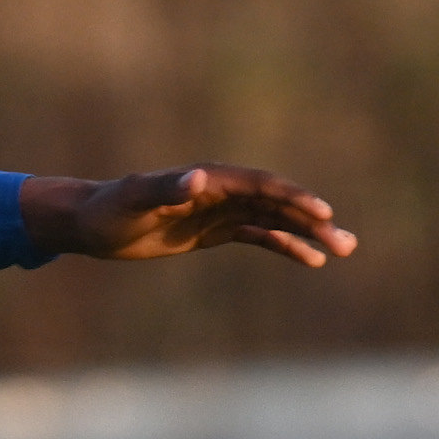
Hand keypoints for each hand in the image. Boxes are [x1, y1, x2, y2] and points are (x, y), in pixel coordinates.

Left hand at [20, 166, 355, 269]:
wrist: (92, 224)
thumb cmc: (109, 209)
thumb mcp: (134, 200)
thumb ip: (166, 188)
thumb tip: (199, 180)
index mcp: (210, 179)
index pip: (261, 186)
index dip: (293, 198)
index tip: (322, 213)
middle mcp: (222, 190)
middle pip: (277, 203)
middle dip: (313, 221)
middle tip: (347, 242)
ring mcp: (222, 210)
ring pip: (274, 220)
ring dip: (308, 234)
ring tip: (343, 250)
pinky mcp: (215, 230)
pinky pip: (258, 236)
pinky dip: (285, 245)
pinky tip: (311, 259)